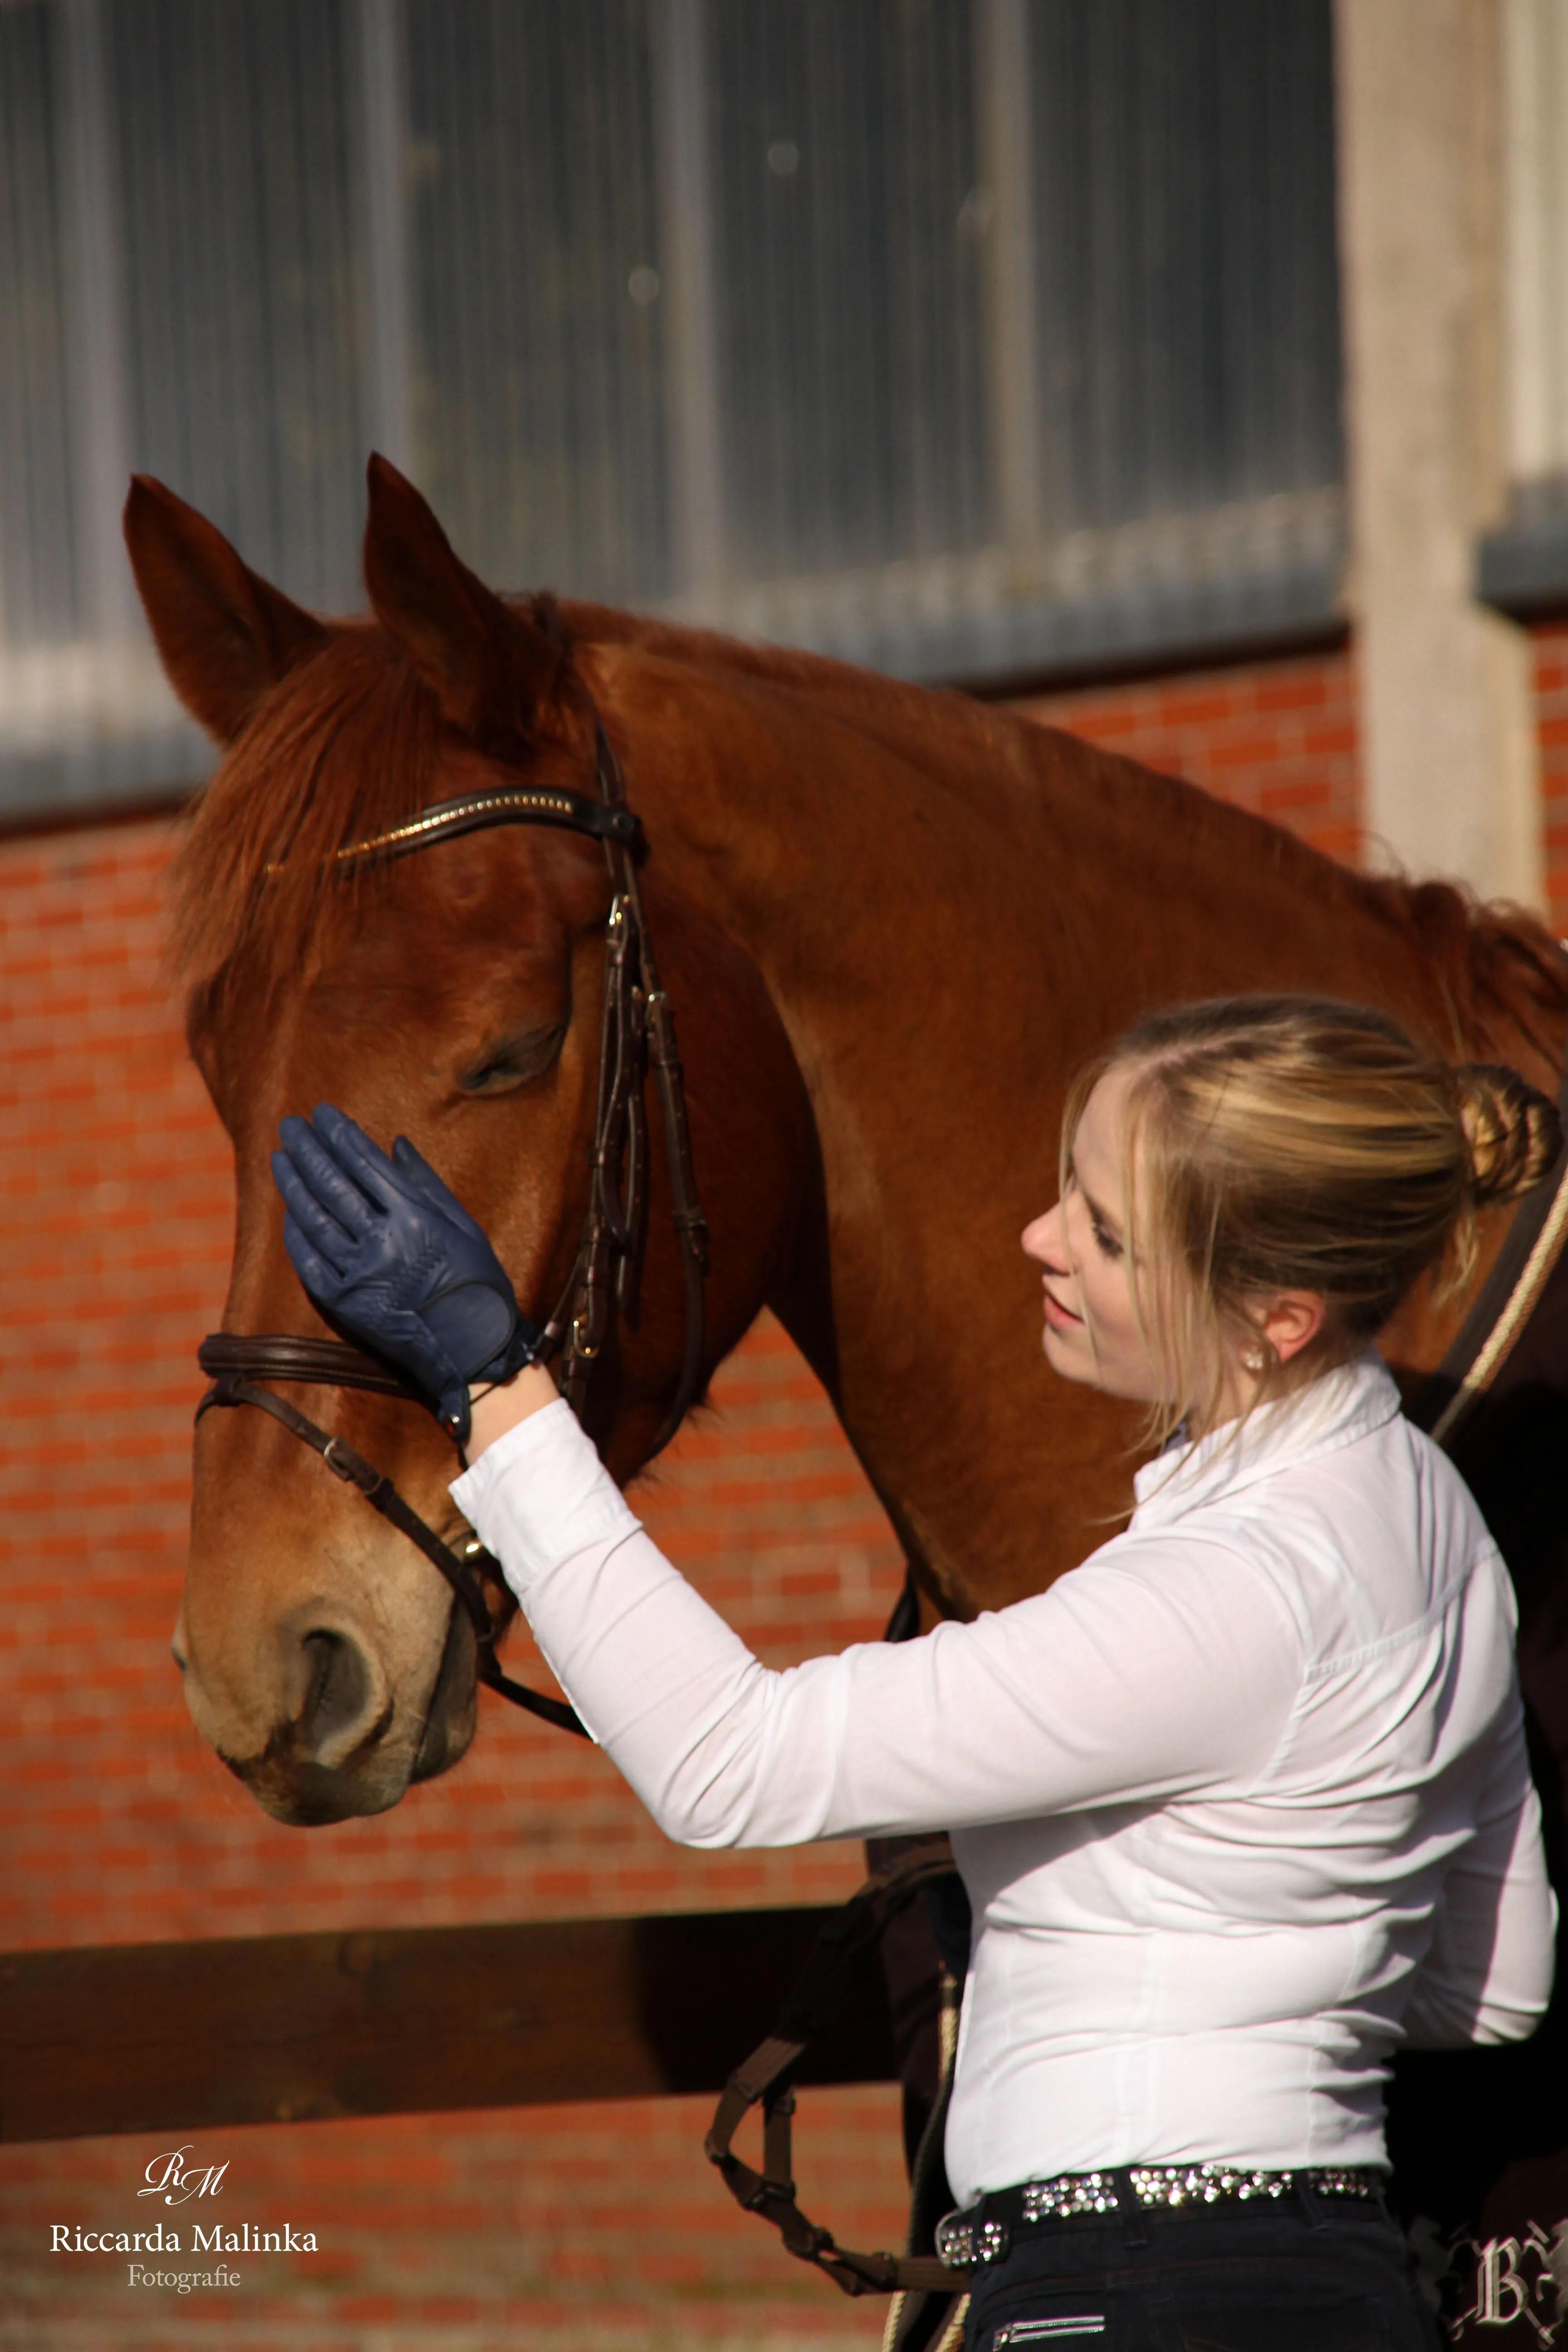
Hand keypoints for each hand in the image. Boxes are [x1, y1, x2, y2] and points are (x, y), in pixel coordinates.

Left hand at [271, 1103, 543, 1445]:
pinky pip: (310, 1262)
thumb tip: (396, 1144)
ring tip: (281, 1157)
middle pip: (333, 1184)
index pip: (365, 1163)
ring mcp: (360, 1274)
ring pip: (314, 1219)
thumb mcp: (465, 1226)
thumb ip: (427, 1183)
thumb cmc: (478, 1284)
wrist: (473, 1353)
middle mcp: (383, 1242)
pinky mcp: (345, 1304)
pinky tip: (289, 1211)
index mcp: (416, 1217)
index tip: (322, 1113)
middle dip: (308, 1149)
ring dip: (293, 1184)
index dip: (340, 1135)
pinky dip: (296, 1233)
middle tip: (290, 1125)